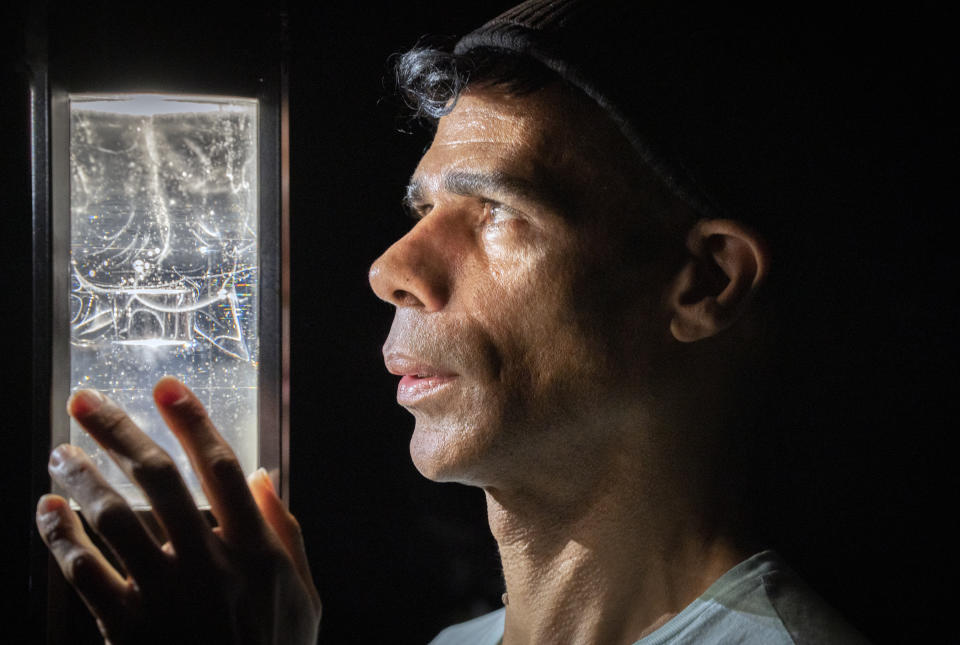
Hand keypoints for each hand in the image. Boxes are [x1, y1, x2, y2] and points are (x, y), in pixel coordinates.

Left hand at [36, 376, 321, 643]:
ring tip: (61, 453)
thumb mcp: (302, 595)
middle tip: (85, 401)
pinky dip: (60, 539)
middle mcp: (208, 565)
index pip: (221, 468)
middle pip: (158, 480)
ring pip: (113, 519)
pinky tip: (48, 512)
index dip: (193, 422)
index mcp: (255, 550)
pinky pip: (83, 575)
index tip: (166, 386)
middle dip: (118, 432)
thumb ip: (284, 533)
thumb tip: (262, 477)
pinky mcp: (126, 631)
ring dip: (81, 478)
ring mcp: (164, 598)